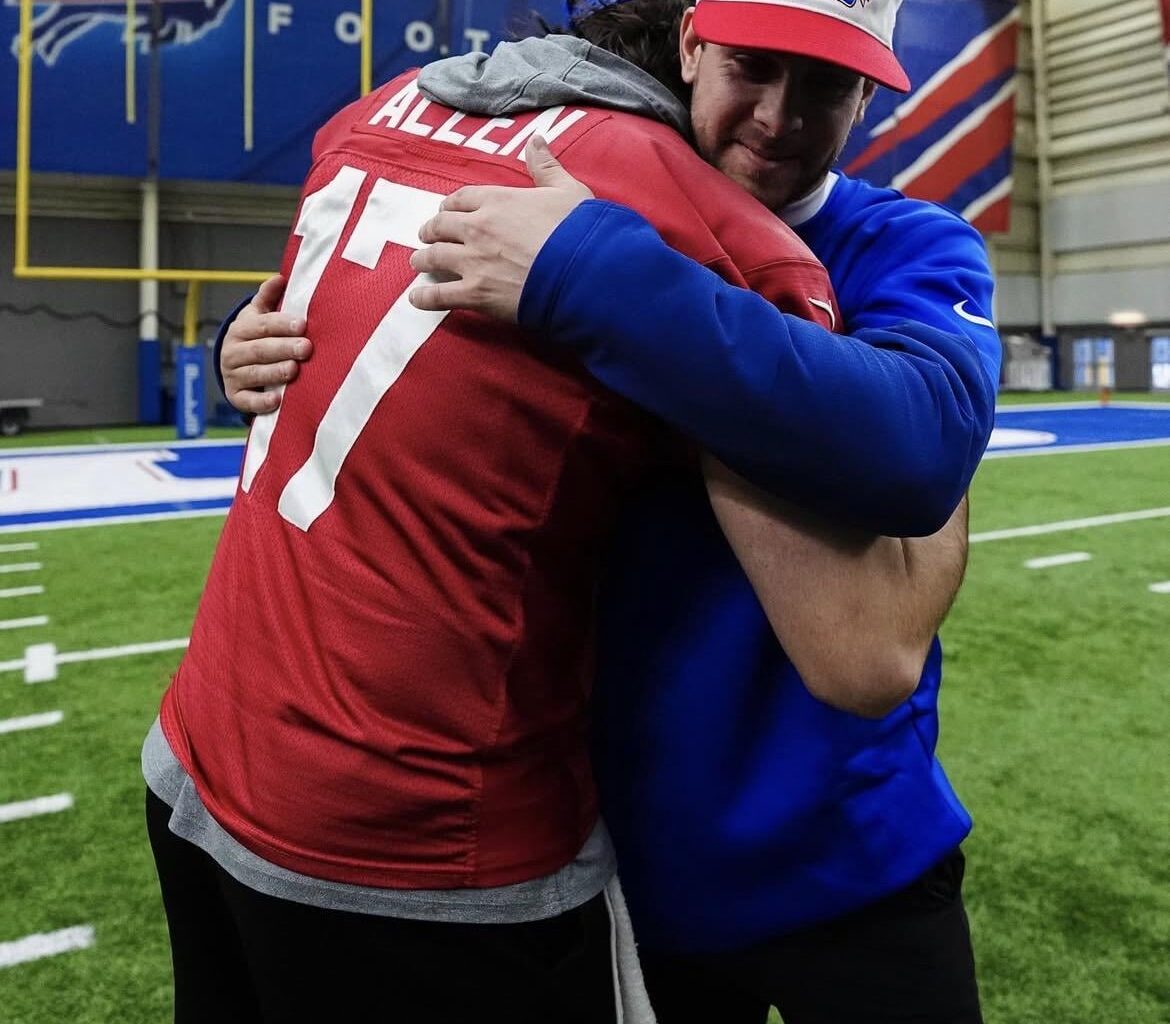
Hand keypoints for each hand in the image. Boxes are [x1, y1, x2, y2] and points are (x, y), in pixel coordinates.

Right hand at [220, 275, 312, 414]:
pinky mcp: (237, 397)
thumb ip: (268, 298)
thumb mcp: (257, 316)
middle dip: (283, 348)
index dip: (281, 324)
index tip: (302, 324)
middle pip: (260, 350)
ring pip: (254, 373)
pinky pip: (248, 401)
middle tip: (306, 348)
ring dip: (274, 372)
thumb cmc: (255, 337)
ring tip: (293, 370)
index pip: (262, 325)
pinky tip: (278, 399)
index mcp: (241, 329)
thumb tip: (280, 277)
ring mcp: (234, 375)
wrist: (233, 366)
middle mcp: (234, 352)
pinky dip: (261, 402)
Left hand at [409, 136, 594, 322]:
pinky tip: (416, 298)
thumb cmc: (578, 230)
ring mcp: (473, 261)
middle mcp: (478, 228)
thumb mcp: (567, 189)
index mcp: (498, 200)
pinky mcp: (476, 293)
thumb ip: (546, 166)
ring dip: (423, 259)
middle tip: (427, 236)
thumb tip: (536, 141)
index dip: (452, 205)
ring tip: (418, 262)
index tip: (447, 210)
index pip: (462, 198)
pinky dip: (425, 297)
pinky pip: (440, 295)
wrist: (582, 271)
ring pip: (435, 257)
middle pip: (442, 226)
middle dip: (432, 230)